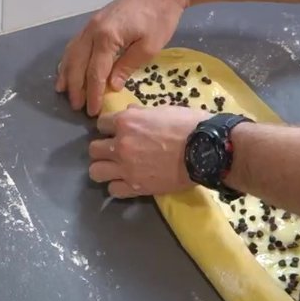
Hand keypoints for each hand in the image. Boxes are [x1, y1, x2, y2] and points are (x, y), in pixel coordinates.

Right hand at [56, 0, 187, 116]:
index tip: (93, 111)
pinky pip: (76, 43)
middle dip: (76, 87)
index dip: (93, 93)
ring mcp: (91, 24)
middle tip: (76, 107)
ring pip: (72, 52)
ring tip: (63, 90)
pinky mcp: (95, 21)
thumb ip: (127, 66)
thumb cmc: (161, 17)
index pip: (95, 72)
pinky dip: (70, 57)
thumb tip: (112, 86)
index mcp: (106, 37)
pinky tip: (68, 67)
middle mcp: (93, 30)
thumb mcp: (149, 47)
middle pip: (78, 64)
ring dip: (67, 72)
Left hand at [89, 105, 211, 197]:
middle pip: (93, 149)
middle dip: (103, 149)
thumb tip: (129, 113)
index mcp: (126, 122)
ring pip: (95, 171)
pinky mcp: (135, 187)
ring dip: (104, 169)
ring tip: (116, 168)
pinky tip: (127, 182)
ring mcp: (126, 168)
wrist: (206, 150)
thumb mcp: (162, 110)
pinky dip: (118, 187)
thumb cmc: (188, 124)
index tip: (117, 131)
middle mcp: (120, 145)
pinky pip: (113, 190)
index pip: (100, 124)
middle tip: (115, 151)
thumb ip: (140, 114)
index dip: (109, 128)